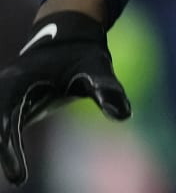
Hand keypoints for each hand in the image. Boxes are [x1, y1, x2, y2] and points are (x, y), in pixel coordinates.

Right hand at [0, 11, 130, 185]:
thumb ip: (106, 89)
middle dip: (4, 152)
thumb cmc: (80, 52)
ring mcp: (6, 101)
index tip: (19, 179)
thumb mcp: (95, 66)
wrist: (66, 37)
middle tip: (17, 178)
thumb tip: (124, 114)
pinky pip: (4, 127)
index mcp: (18, 84)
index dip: (10, 150)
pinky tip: (14, 167)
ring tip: (16, 175)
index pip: (8, 121)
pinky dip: (7, 144)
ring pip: (0, 126)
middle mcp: (5, 93)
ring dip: (5, 148)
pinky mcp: (12, 108)